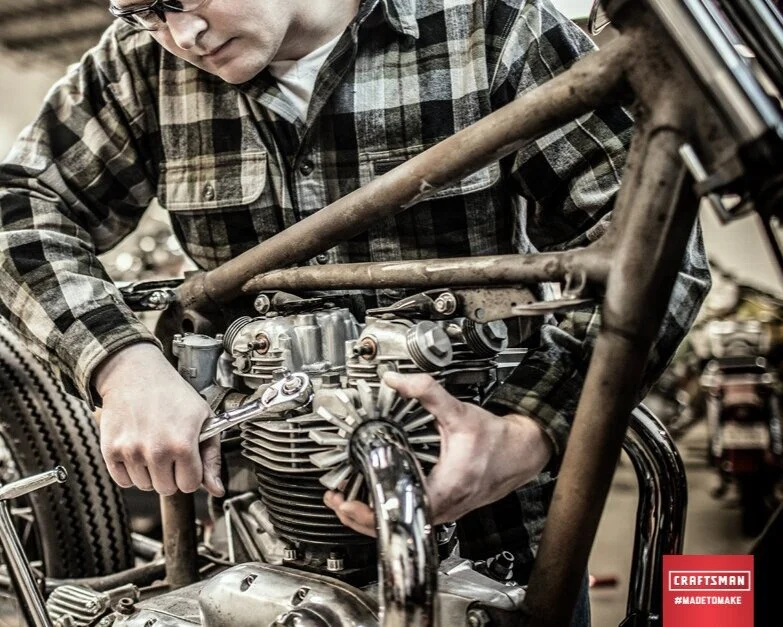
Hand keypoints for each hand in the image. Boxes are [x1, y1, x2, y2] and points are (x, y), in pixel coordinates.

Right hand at [94, 343, 223, 497]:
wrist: (135, 375)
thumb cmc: (173, 394)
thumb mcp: (204, 419)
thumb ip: (212, 458)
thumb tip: (217, 490)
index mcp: (183, 444)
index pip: (189, 485)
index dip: (191, 474)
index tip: (187, 460)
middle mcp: (156, 451)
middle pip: (167, 489)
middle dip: (171, 475)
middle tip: (170, 452)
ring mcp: (131, 452)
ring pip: (145, 486)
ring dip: (150, 473)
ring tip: (153, 447)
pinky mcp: (110, 451)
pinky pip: (123, 482)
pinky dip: (130, 472)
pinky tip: (138, 451)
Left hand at [324, 372, 552, 535]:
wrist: (519, 453)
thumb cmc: (495, 441)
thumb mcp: (459, 412)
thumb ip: (427, 392)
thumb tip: (397, 380)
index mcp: (448, 487)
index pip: (402, 512)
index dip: (370, 512)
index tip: (346, 502)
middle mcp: (445, 506)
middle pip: (395, 525)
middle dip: (360, 515)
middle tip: (335, 499)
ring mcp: (444, 511)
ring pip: (401, 525)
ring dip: (371, 515)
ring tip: (345, 500)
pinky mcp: (443, 508)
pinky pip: (410, 516)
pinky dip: (388, 510)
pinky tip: (373, 497)